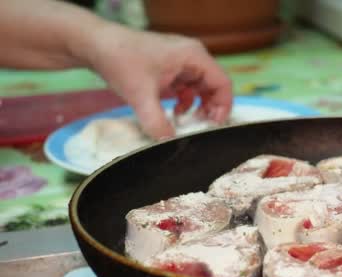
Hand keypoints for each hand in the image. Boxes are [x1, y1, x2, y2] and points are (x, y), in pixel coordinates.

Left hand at [82, 24, 232, 139]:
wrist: (95, 45)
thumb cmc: (121, 60)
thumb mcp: (140, 95)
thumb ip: (156, 122)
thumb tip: (168, 144)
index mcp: (193, 56)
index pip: (222, 84)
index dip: (222, 107)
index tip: (212, 126)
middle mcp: (192, 57)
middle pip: (214, 87)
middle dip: (210, 109)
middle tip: (200, 129)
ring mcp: (181, 62)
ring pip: (201, 89)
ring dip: (197, 107)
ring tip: (187, 123)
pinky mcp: (170, 68)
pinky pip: (187, 88)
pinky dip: (184, 102)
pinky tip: (173, 113)